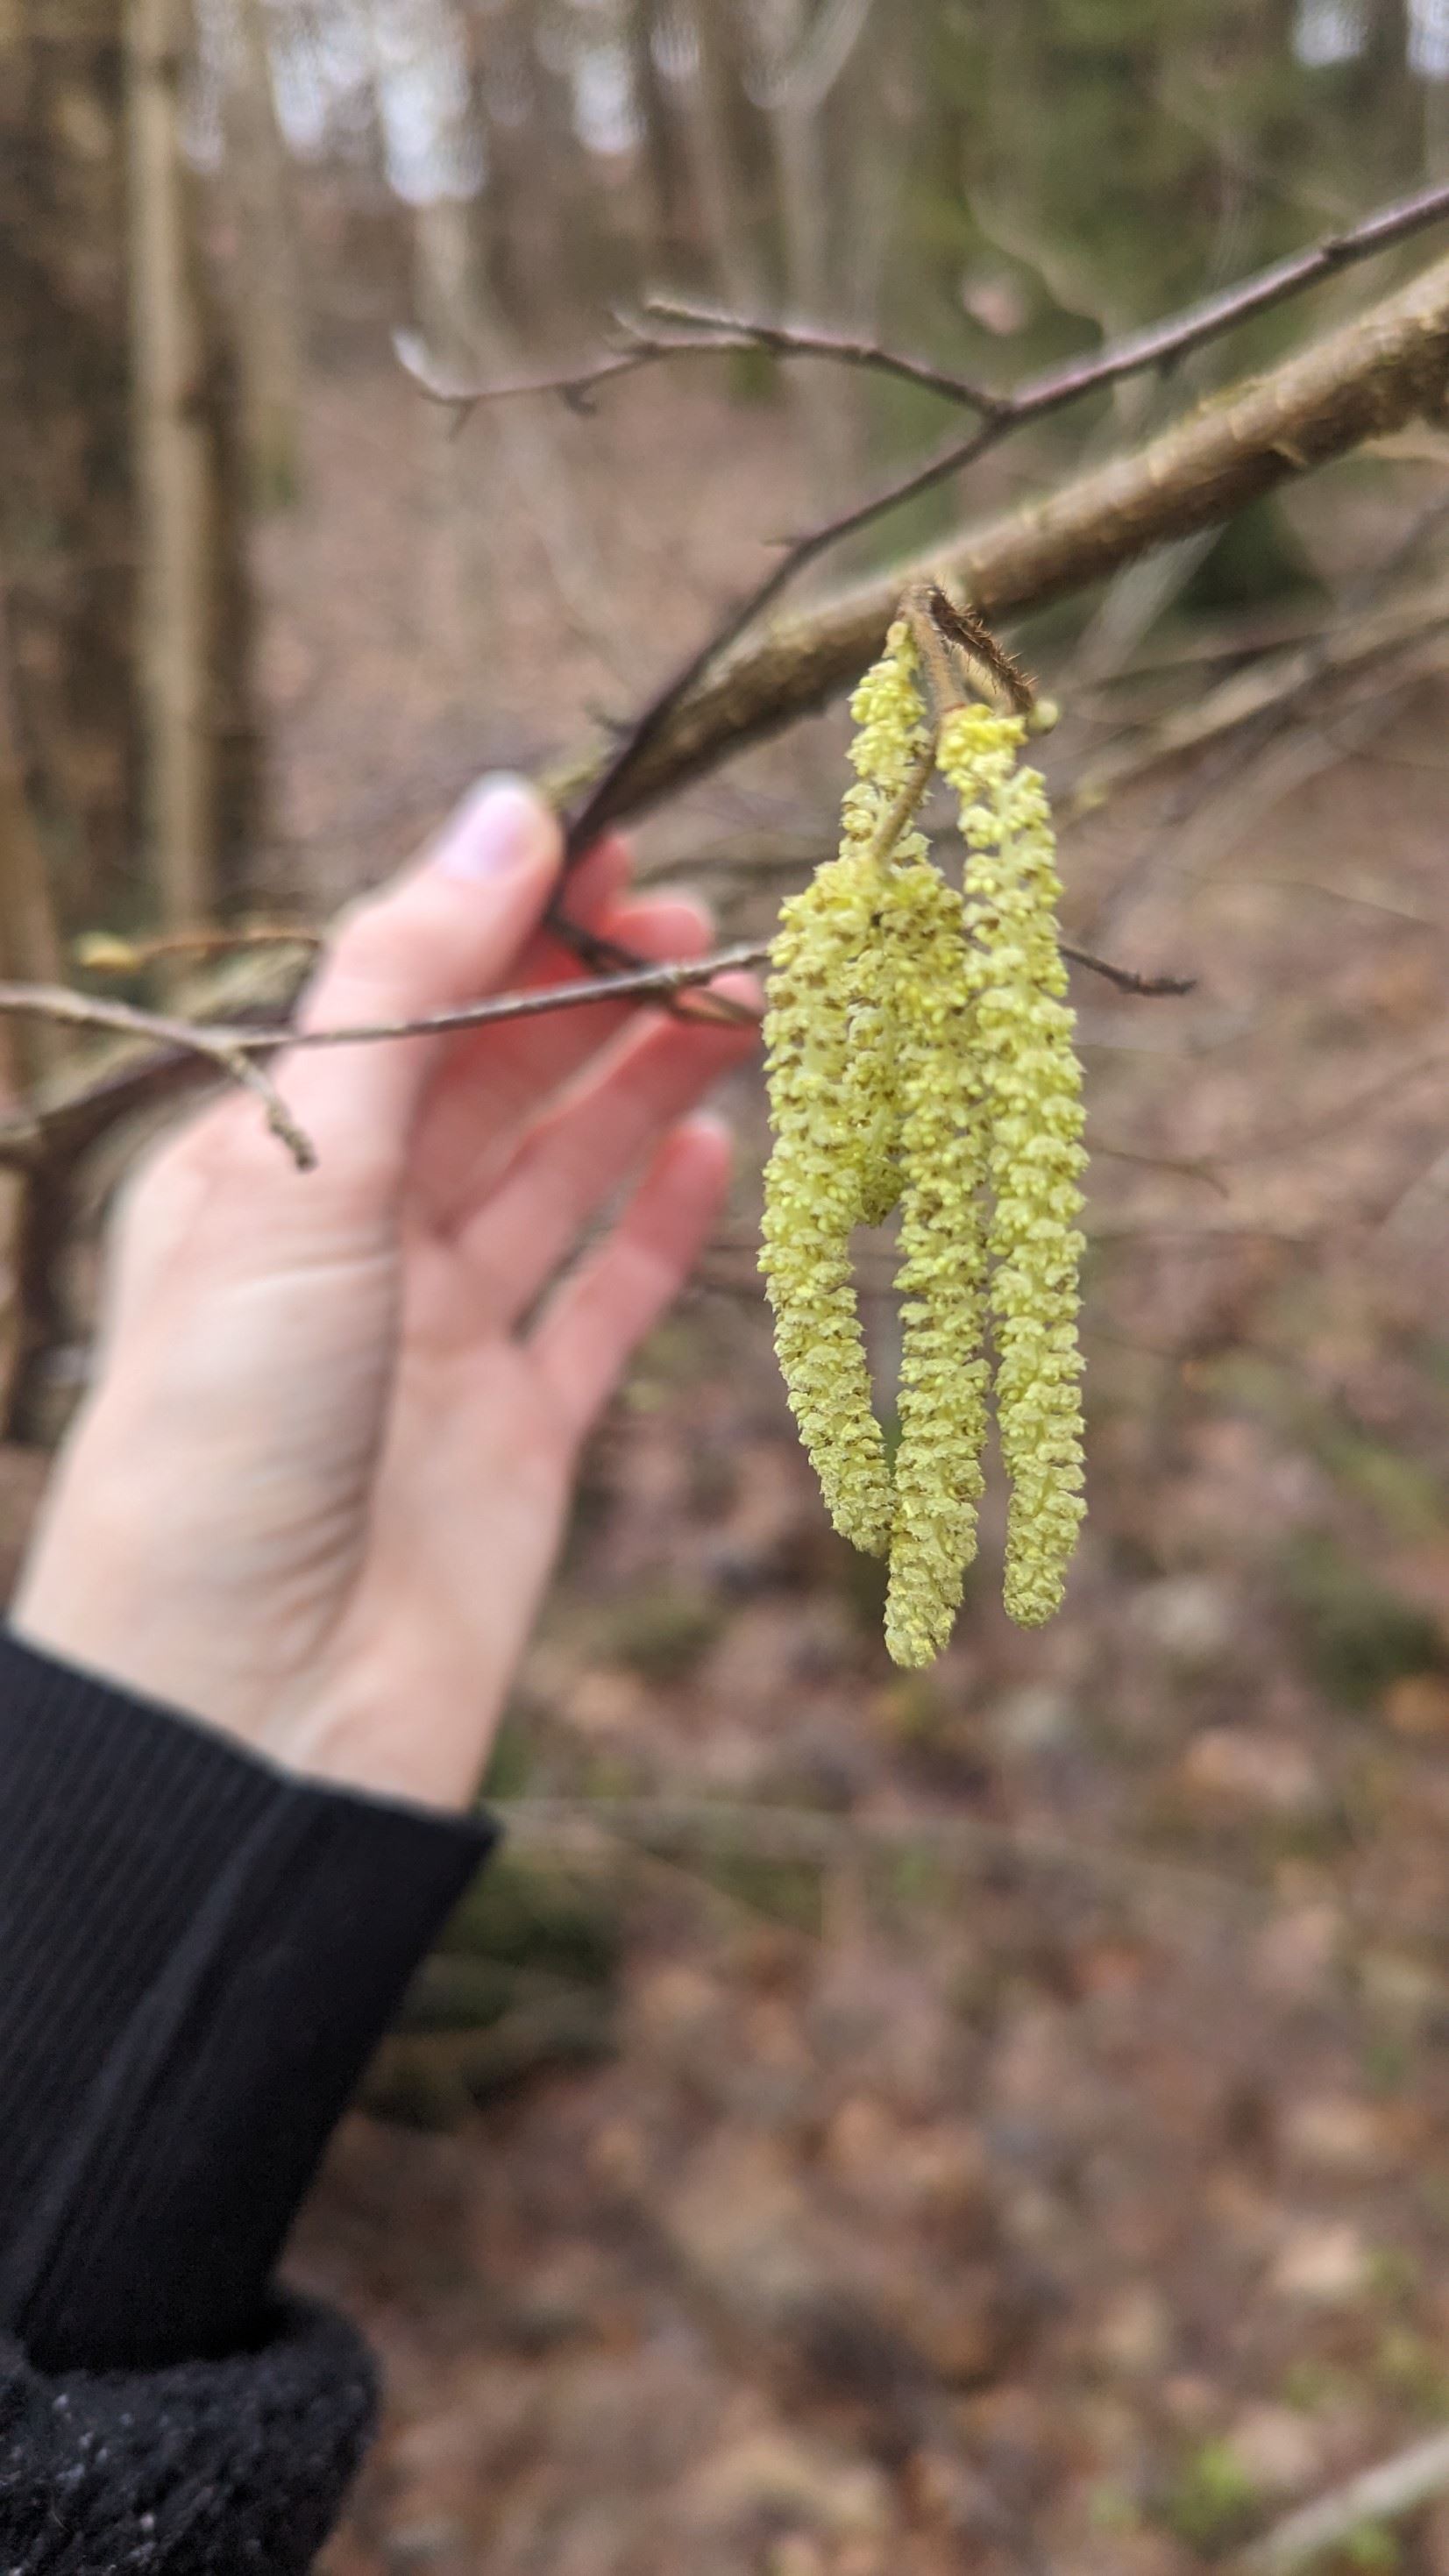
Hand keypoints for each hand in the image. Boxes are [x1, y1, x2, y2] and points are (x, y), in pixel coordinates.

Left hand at [12, 780, 754, 1808]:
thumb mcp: (293, 1179)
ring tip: (749, 1005)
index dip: (513, 922)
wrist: (245, 1720)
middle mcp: (348, 1245)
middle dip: (599, 998)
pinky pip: (598, 1307)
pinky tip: (715, 1150)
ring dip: (646, 1089)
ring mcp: (434, 1344)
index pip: (403, 1001)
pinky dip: (659, 1230)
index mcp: (260, 1167)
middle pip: (494, 1083)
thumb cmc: (223, 1437)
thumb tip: (508, 804)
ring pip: (558, 1180)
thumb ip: (403, 990)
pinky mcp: (514, 1438)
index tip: (627, 861)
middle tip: (721, 933)